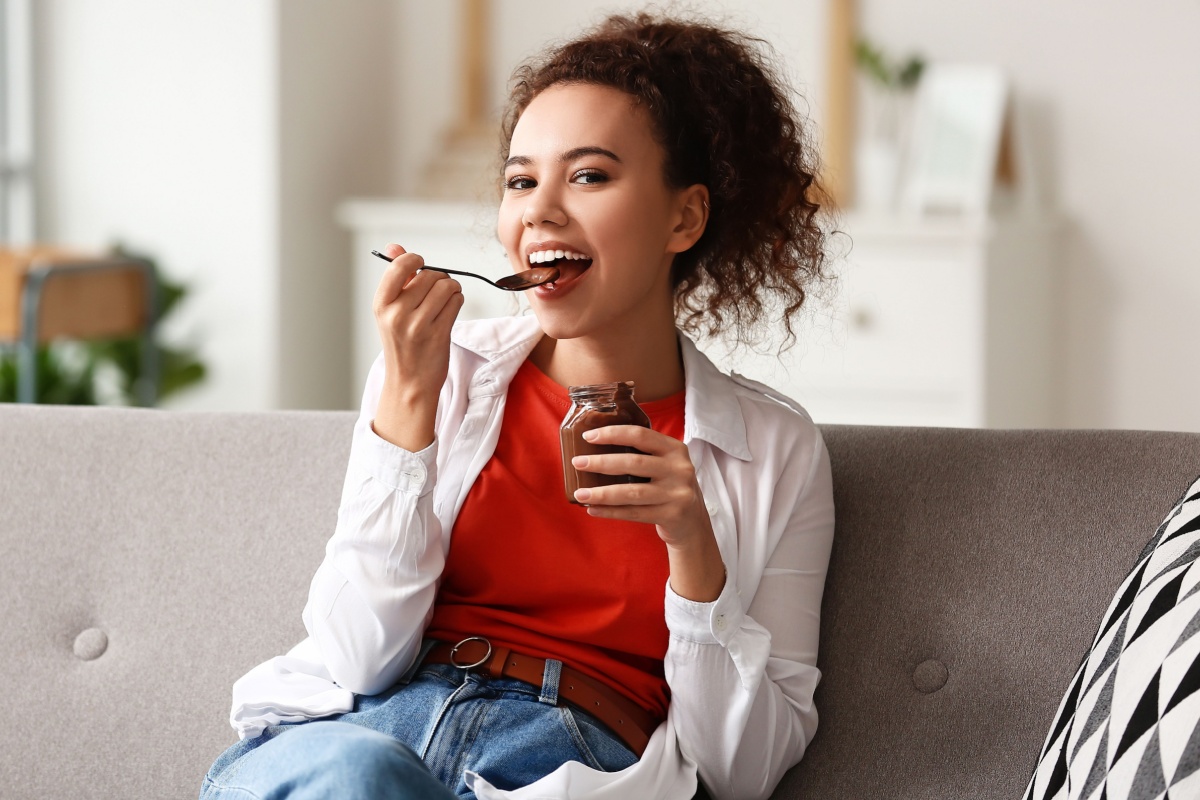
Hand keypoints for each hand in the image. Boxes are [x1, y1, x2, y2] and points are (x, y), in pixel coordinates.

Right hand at [371, 244, 463, 450]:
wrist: (410, 382)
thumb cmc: (402, 344)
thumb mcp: (390, 311)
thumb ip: (397, 278)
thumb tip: (394, 246)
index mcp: (381, 304)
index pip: (399, 265)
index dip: (415, 260)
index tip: (420, 266)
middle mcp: (397, 314)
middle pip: (430, 275)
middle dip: (438, 279)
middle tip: (435, 293)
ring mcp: (418, 325)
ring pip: (447, 286)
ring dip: (451, 290)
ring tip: (443, 303)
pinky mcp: (439, 334)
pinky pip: (457, 301)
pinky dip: (457, 302)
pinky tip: (448, 313)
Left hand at [571, 425, 725, 600]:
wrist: (692, 523)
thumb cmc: (668, 487)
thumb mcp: (665, 465)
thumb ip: (641, 454)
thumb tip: (593, 448)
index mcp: (675, 449)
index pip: (640, 435)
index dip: (612, 434)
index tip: (588, 437)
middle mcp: (680, 469)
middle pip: (633, 463)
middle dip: (601, 462)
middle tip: (577, 463)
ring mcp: (677, 493)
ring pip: (632, 492)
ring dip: (602, 493)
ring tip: (579, 493)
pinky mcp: (672, 515)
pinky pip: (634, 513)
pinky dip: (610, 511)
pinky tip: (592, 509)